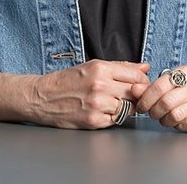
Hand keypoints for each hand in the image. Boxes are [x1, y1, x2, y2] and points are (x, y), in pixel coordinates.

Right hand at [28, 60, 149, 128]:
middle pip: (135, 92)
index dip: (142, 80)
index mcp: (100, 69)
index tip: (139, 83)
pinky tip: (102, 111)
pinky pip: (116, 120)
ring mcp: (97, 104)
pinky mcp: (94, 120)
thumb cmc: (66, 81)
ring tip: (111, 102)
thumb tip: (144, 67)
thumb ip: (120, 67)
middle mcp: (100, 86)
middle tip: (127, 95)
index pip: (136, 75)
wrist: (42, 98)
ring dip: (124, 107)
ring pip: (129, 108)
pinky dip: (113, 116)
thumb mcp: (91, 66)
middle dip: (135, 94)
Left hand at [132, 67, 186, 131]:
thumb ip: (152, 87)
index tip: (141, 106)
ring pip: (176, 115)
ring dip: (165, 120)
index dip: (146, 98)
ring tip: (165, 119)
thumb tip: (134, 89)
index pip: (159, 85)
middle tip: (153, 114)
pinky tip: (179, 122)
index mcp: (186, 71)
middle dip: (154, 112)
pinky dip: (179, 126)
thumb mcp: (174, 84)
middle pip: (166, 102)